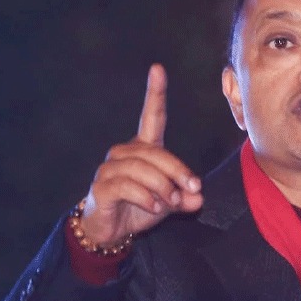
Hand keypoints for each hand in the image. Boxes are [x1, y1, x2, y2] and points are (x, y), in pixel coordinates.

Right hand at [79, 64, 203, 244]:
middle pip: (156, 152)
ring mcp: (110, 167)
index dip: (155, 93)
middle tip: (191, 190)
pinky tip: (153, 207)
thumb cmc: (139, 208)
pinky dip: (145, 196)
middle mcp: (124, 152)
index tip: (157, 69)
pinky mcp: (102, 185)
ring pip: (142, 169)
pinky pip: (127, 185)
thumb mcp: (169, 203)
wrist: (110, 230)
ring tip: (169, 203)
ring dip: (162, 186)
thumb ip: (184, 197)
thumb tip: (198, 197)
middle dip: (177, 171)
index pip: (151, 117)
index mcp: (143, 148)